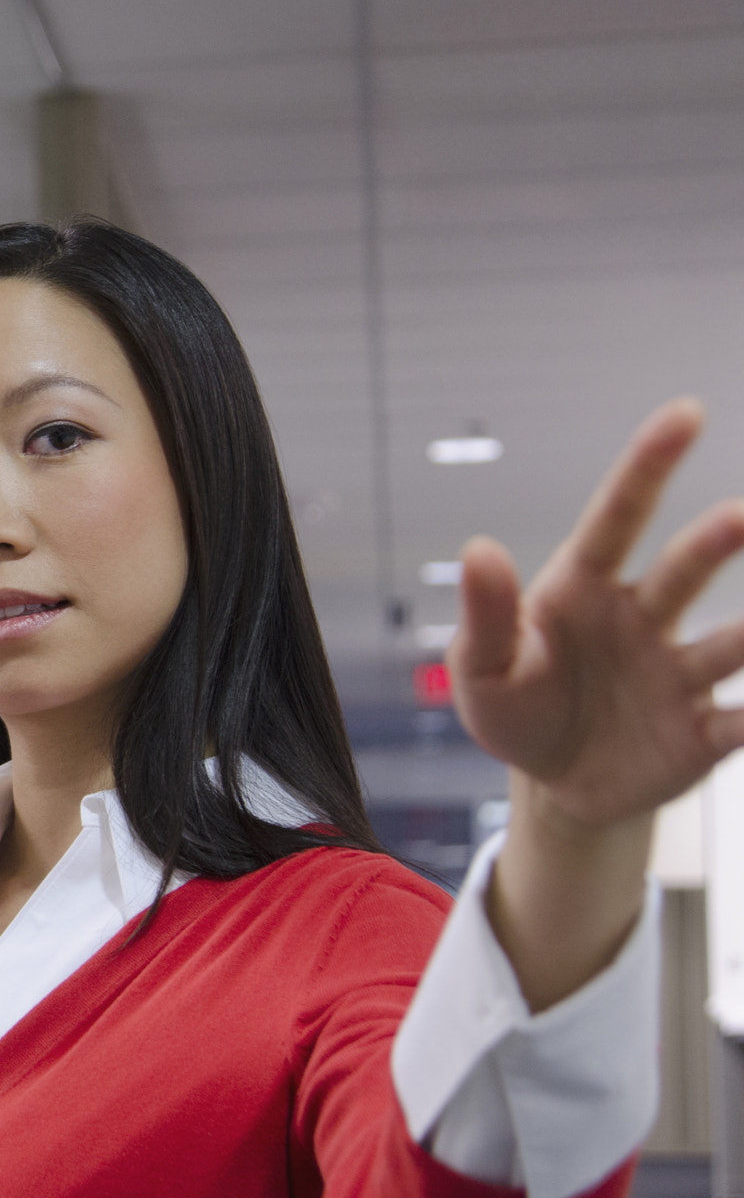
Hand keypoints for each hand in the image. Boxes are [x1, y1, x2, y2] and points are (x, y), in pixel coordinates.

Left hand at [449, 398, 743, 1007]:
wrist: (554, 785)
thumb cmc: (515, 710)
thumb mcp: (481, 668)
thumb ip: (486, 614)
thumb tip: (478, 548)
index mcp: (584, 590)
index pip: (617, 518)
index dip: (649, 466)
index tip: (686, 412)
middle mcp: (643, 618)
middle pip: (685, 570)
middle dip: (715, 543)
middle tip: (738, 518)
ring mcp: (679, 672)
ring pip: (732, 643)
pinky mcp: (704, 733)